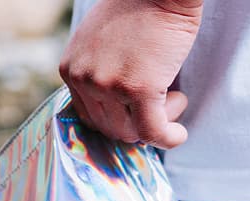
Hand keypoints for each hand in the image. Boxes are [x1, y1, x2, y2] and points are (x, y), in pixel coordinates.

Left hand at [59, 0, 201, 147]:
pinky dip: (168, 138)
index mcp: (70, 69)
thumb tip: (114, 107)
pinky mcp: (139, 88)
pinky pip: (153, 131)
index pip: (88, 116)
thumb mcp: (100, 41)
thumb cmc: (138, 9)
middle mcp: (84, 79)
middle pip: (107, 128)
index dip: (117, 119)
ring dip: (157, 123)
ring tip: (174, 99)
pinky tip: (179, 134)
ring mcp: (109, 85)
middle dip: (137, 124)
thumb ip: (98, 71)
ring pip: (130, 132)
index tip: (138, 111)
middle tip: (163, 104)